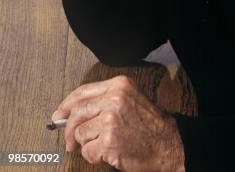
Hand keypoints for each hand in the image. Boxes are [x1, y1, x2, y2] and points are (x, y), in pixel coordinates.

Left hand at [52, 75, 184, 171]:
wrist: (168, 143)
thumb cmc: (149, 124)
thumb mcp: (130, 99)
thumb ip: (103, 100)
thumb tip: (70, 112)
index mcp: (119, 85)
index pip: (83, 92)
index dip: (66, 105)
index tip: (58, 115)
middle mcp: (113, 99)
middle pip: (77, 113)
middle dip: (70, 130)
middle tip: (70, 142)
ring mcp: (110, 120)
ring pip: (80, 134)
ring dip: (88, 145)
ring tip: (105, 145)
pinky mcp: (109, 142)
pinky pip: (88, 151)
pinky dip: (94, 156)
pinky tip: (109, 154)